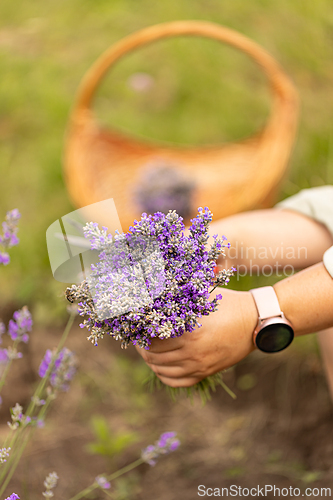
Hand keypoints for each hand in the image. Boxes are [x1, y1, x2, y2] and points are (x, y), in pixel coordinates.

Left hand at [135, 289, 257, 386]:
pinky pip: (175, 381)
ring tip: (146, 347)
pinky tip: (159, 363)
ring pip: (160, 369)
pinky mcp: (205, 372)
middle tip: (138, 336)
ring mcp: (199, 366)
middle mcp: (193, 352)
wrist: (255, 321)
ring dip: (149, 359)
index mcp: (190, 332)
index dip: (140, 331)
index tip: (136, 324)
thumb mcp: (202, 296)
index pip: (152, 337)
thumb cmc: (227, 303)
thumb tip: (151, 293)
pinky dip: (162, 373)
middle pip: (152, 354)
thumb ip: (179, 297)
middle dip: (141, 345)